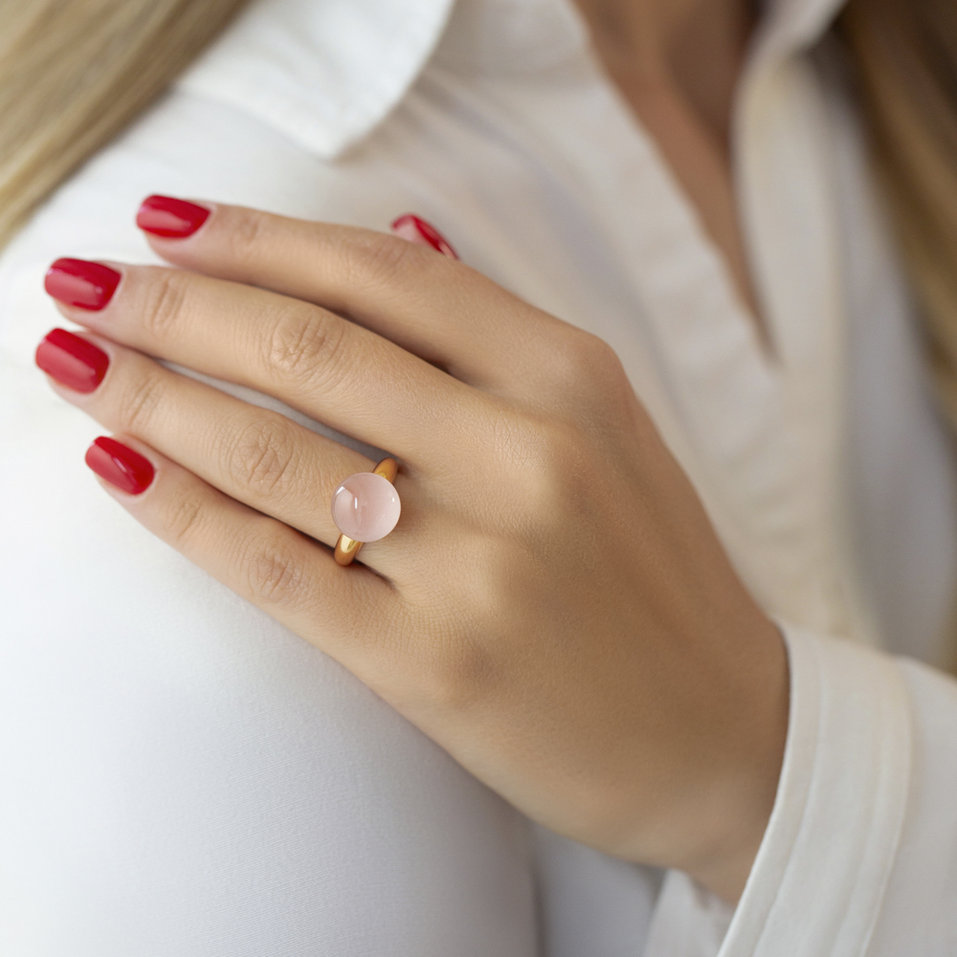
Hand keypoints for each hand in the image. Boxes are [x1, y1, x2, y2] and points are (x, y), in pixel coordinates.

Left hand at [35, 196, 788, 903]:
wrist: (720, 727)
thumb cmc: (653, 573)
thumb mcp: (606, 425)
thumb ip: (497, 331)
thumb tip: (397, 226)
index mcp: (571, 378)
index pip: (384, 273)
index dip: (259, 237)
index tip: (171, 223)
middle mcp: (526, 454)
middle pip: (310, 346)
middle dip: (176, 305)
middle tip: (91, 284)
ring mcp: (479, 563)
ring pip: (275, 452)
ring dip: (154, 397)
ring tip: (77, 364)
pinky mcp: (436, 664)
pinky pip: (277, 571)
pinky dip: (184, 514)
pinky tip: (121, 472)